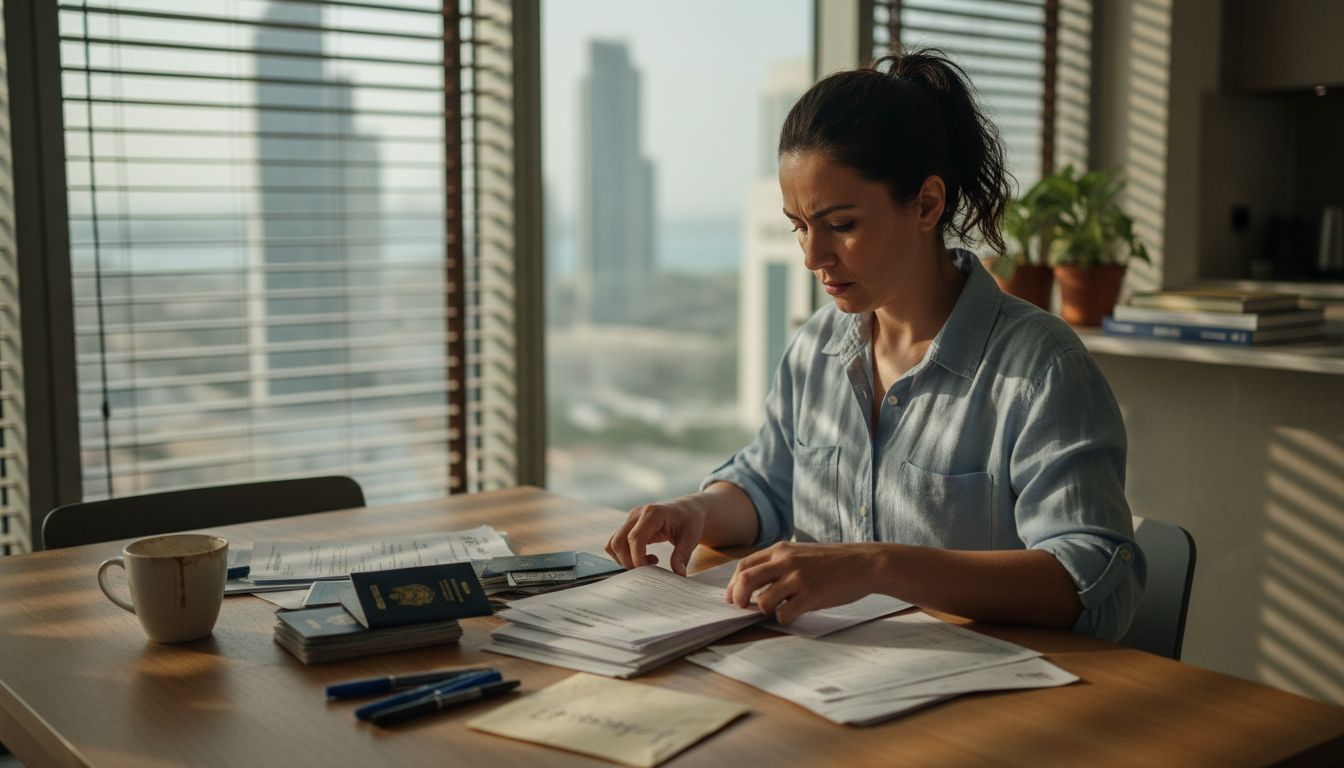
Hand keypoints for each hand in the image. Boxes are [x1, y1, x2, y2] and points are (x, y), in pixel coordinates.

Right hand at [604, 496, 707, 575]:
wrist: (687, 510)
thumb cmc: (690, 521)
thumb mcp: (691, 537)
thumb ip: (683, 555)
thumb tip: (679, 574)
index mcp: (652, 513)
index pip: (635, 537)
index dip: (637, 557)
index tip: (649, 570)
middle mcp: (637, 514)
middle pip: (618, 541)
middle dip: (628, 561)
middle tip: (648, 569)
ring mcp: (630, 520)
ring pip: (614, 543)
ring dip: (625, 559)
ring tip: (648, 562)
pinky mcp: (629, 527)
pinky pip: (617, 543)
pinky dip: (625, 555)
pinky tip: (644, 557)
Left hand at [726, 542, 879, 624]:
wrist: (864, 562)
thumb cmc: (832, 561)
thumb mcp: (801, 552)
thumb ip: (778, 562)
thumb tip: (752, 582)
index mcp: (781, 549)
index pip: (744, 565)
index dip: (733, 584)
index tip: (732, 597)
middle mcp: (786, 561)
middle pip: (745, 580)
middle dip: (738, 597)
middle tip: (741, 607)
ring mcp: (799, 578)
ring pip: (763, 601)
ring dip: (764, 610)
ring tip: (775, 609)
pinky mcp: (812, 595)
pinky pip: (784, 613)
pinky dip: (783, 618)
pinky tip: (792, 614)